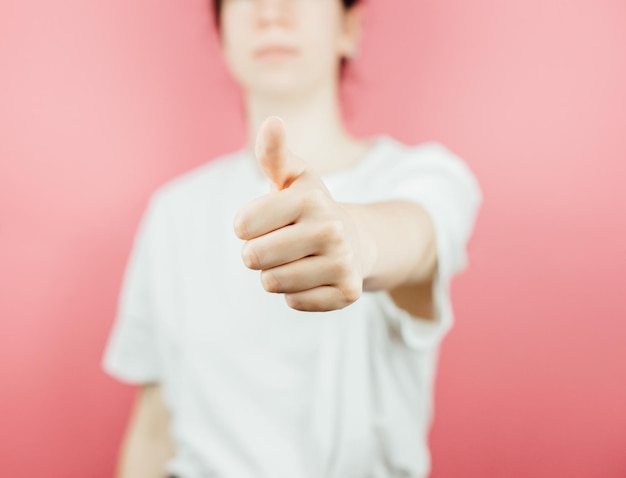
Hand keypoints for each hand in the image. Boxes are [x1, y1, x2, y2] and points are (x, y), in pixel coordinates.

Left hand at [233, 116, 366, 311]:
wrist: (357, 239)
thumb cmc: (310, 208)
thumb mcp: (292, 178)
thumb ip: (274, 153)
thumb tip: (272, 121)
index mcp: (311, 198)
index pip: (242, 225)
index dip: (246, 226)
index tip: (265, 221)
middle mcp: (331, 229)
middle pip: (254, 257)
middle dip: (258, 253)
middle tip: (280, 244)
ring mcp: (343, 263)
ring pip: (272, 282)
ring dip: (276, 274)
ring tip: (297, 259)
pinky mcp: (348, 293)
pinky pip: (294, 302)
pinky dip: (296, 293)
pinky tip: (313, 276)